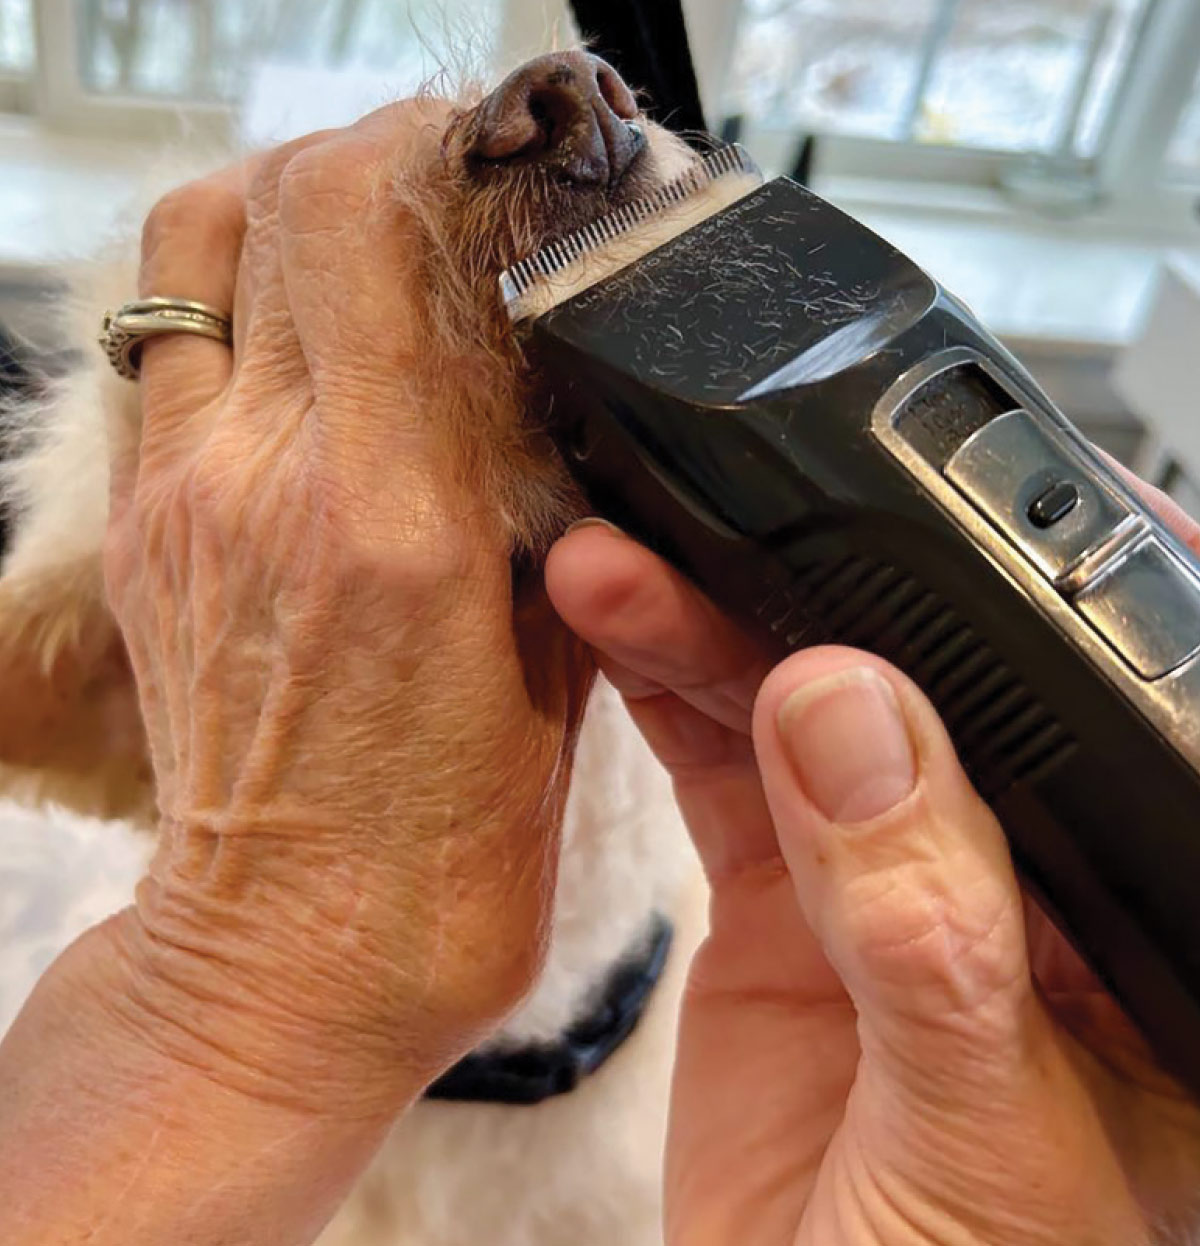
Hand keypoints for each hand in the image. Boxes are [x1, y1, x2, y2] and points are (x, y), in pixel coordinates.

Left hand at [52, 105, 585, 1115]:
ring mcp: (181, 501)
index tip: (494, 146)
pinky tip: (305, 338)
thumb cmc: (436, 863)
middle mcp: (264, 486)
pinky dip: (230, 296)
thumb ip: (550, 520)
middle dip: (367, 155)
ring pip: (189, 250)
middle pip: (270, 203)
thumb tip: (549, 396)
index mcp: (393, 525)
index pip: (369, 230)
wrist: (287, 962)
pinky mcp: (145, 529)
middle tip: (445, 184)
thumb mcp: (555, 684)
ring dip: (280, 209)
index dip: (430, 144)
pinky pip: (161, 343)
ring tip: (365, 240)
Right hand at [547, 486, 1199, 1244]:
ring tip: (620, 573)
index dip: (1018, 599)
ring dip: (703, 630)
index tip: (913, 507)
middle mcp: (1004, 875)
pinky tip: (621, 633)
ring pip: (794, 707)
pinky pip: (717, 764)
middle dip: (805, 598)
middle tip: (707, 533)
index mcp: (1122, 915)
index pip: (1093, 716)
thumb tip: (852, 713)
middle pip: (911, 690)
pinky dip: (662, 694)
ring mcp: (880, 878)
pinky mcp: (781, 897)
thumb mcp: (976, 1129)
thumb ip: (924, 925)